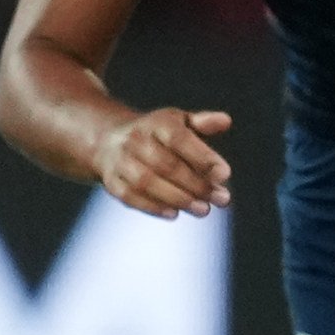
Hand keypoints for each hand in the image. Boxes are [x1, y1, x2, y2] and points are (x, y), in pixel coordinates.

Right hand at [92, 106, 231, 217]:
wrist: (109, 140)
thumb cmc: (156, 134)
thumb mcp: (179, 122)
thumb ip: (203, 123)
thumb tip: (226, 121)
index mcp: (156, 123)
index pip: (179, 139)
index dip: (202, 158)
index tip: (225, 175)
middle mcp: (135, 140)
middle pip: (166, 165)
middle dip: (197, 185)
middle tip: (221, 199)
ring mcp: (120, 161)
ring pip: (147, 182)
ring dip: (178, 199)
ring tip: (203, 209)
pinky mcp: (112, 181)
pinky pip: (130, 196)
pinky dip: (153, 207)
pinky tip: (174, 213)